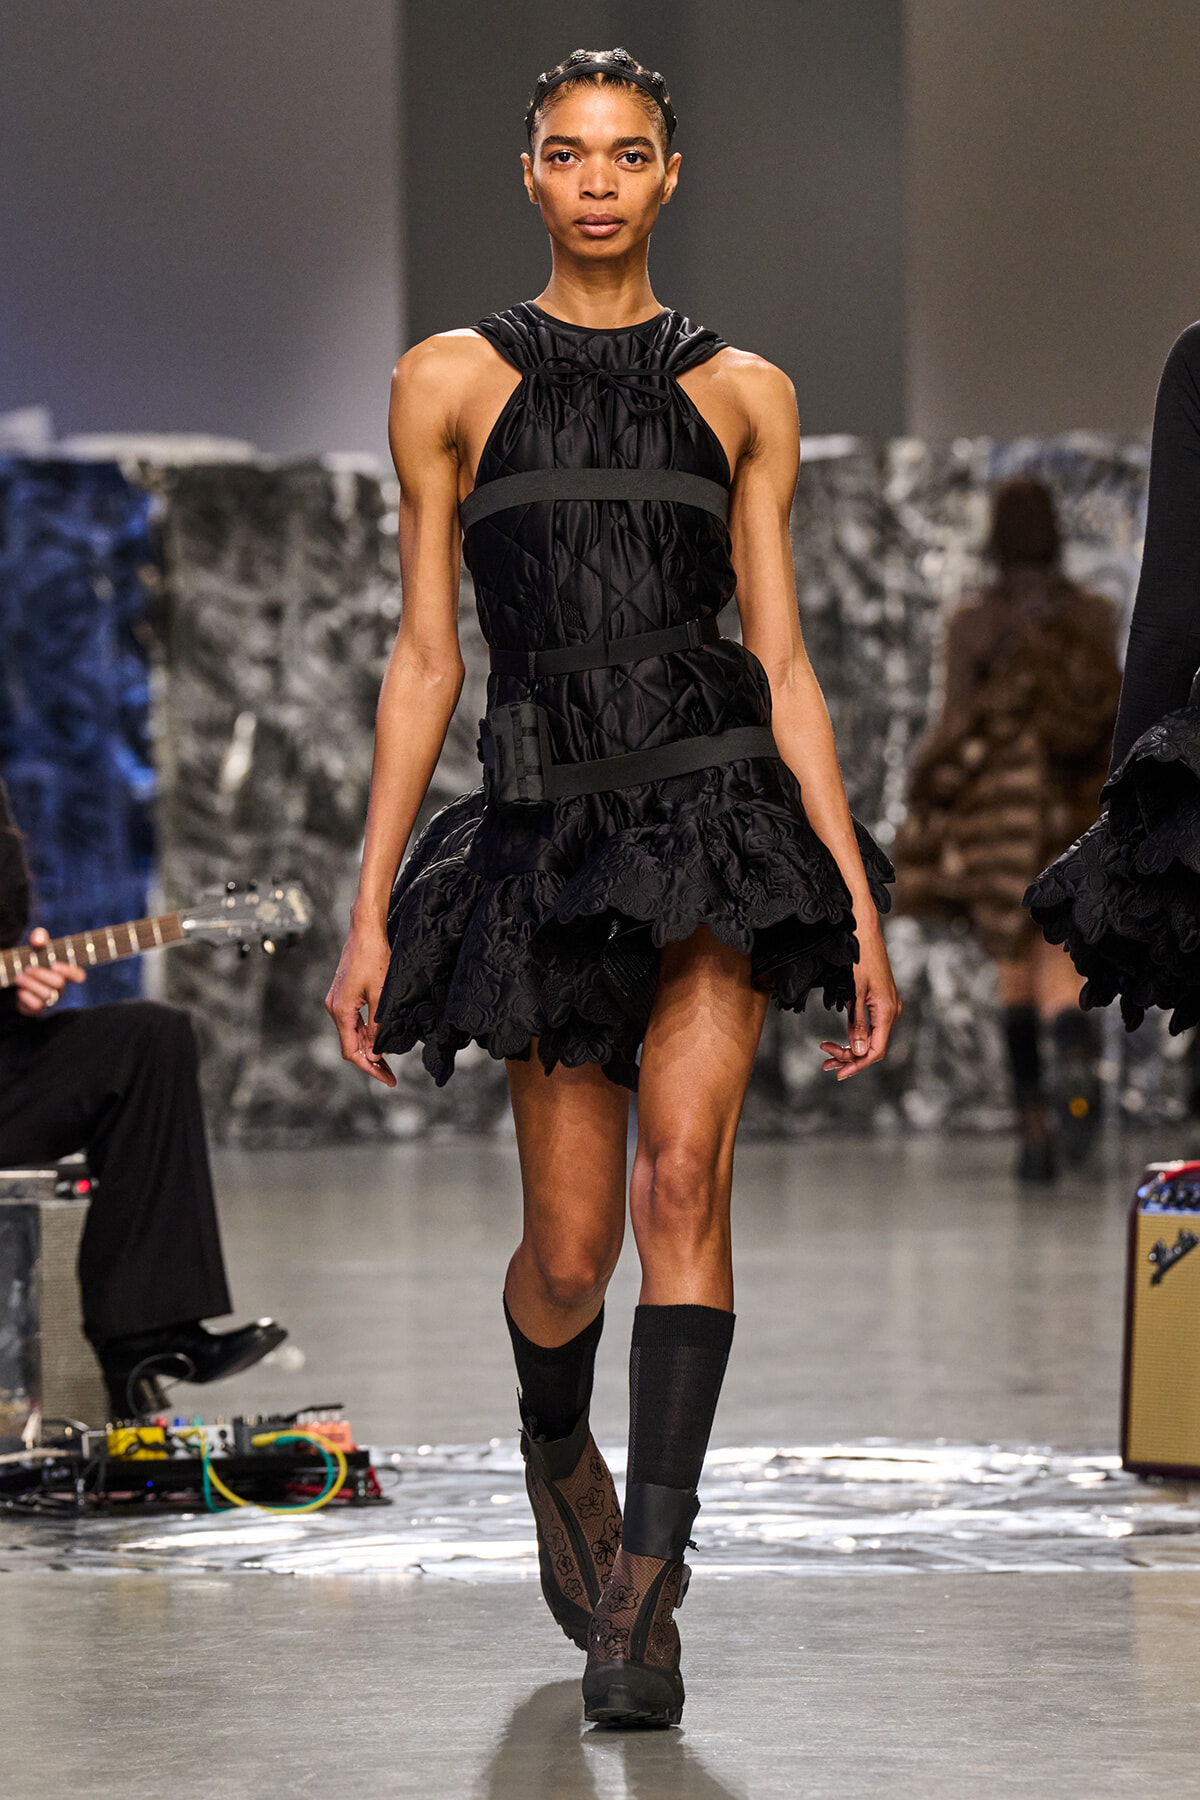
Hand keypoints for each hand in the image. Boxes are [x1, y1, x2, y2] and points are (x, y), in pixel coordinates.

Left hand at [15, 926, 87, 1016]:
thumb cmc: (32, 958)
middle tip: (28, 968)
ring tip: (20, 977)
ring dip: (31, 984)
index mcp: (64, 972)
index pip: (79, 974)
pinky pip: (37, 1006)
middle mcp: (60, 987)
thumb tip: (39, 940)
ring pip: (47, 995)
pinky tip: (21, 990)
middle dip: (41, 975)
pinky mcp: (38, 1008)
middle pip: (59, 983)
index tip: (54, 965)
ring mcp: (50, 999)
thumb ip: (39, 936)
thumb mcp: (35, 945)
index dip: (69, 971)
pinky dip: (27, 997)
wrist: (17, 975)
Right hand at [324, 923, 396, 1087]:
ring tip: (387, 1060)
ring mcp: (337, 1000)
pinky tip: (379, 1037)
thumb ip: (377, 1027)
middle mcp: (334, 1007)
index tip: (388, 1079)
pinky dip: (365, 1032)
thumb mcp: (381, 996)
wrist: (366, 931)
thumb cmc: (375, 959)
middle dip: (370, 1061)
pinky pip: (352, 1020)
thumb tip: (374, 1053)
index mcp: (341, 1011)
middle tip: (391, 1075)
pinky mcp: (343, 992)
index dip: (370, 1068)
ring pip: (351, 1033)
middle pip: (350, 1044)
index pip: (351, 1051)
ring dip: (368, 1047)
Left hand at [819, 928, 900, 1080]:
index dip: (858, 1065)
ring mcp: (887, 1007)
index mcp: (887, 1011)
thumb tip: (858, 1052)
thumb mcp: (853, 992)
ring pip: (870, 1038)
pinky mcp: (881, 1001)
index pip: (876, 1050)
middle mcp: (891, 1011)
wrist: (865, 932)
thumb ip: (857, 1023)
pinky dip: (855, 1035)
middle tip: (826, 1062)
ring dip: (850, 1048)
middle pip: (872, 1047)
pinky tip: (840, 1040)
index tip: (839, 1073)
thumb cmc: (859, 958)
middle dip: (849, 1057)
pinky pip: (871, 1026)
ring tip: (827, 1052)